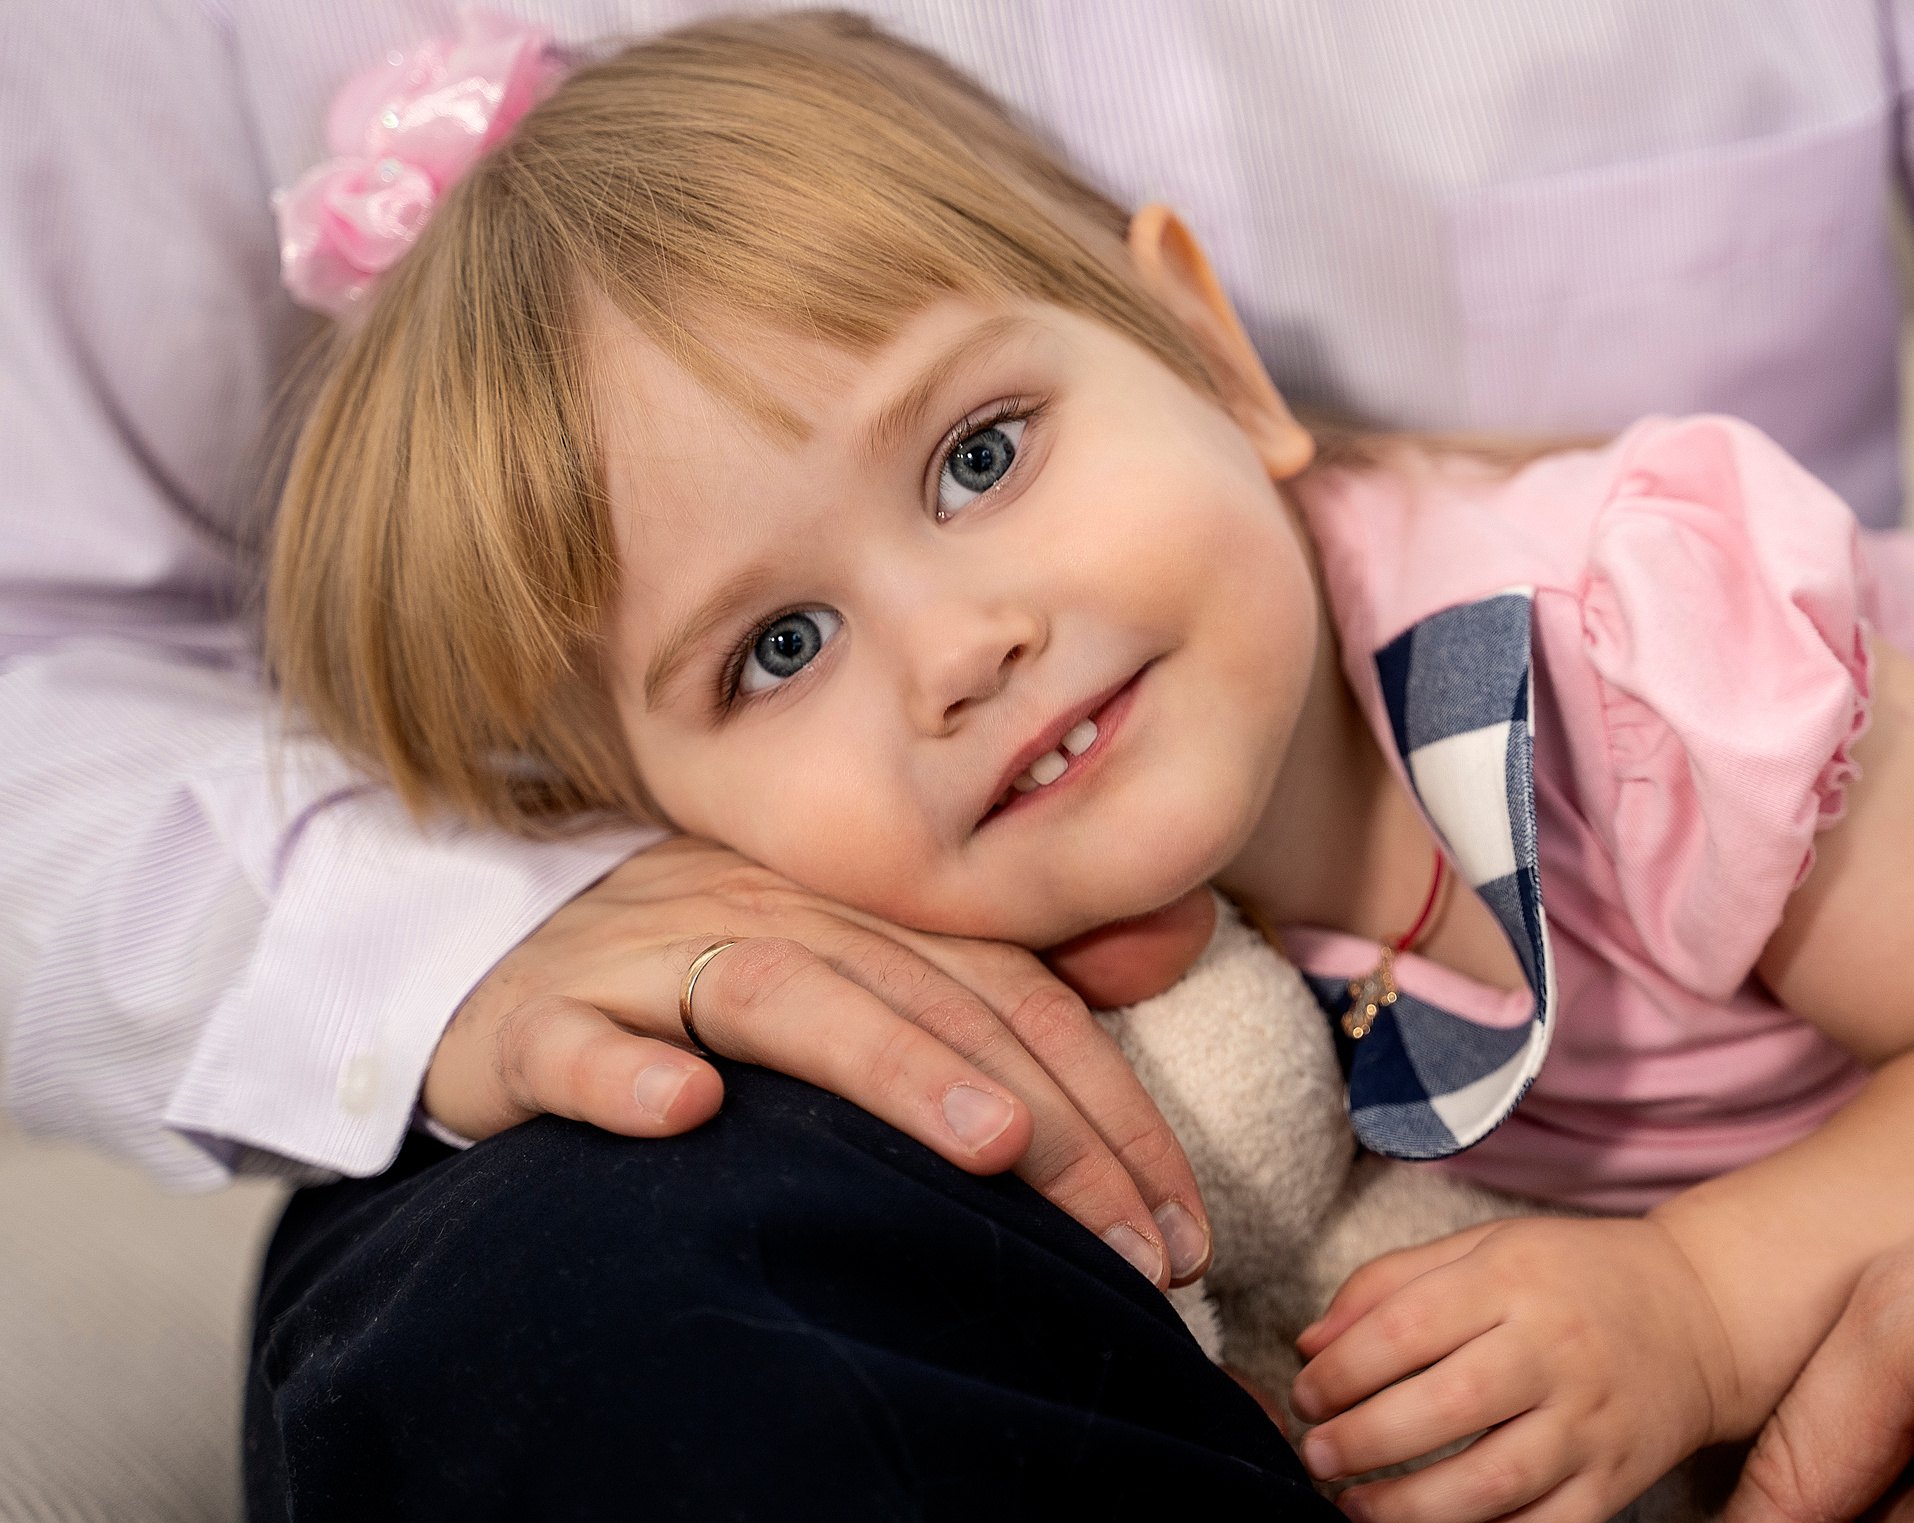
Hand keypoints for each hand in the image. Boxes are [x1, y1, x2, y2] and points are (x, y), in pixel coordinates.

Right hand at [420, 836, 1211, 1286]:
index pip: (1011, 991)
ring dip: (889, 1068)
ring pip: (779, 995)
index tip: (1184, 1223)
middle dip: (1048, 1121)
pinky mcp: (533, 1019)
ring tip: (990, 1150)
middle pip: (928, 998)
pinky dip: (626, 1072)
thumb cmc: (707, 996)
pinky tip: (685, 1116)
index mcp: (857, 906)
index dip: (1110, 1101)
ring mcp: (644, 956)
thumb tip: (1177, 941)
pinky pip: (575, 1040)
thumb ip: (1004, 968)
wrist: (493, 989)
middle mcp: (765, 909)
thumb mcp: (862, 971)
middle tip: (1136, 1242)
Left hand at [1290, 1217, 1738, 1521]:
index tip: (1306, 1394)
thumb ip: (1392, 1284)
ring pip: (1491, 1483)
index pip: (1408, 1327)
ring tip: (1355, 1506)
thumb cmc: (1574, 1277)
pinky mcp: (1613, 1482)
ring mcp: (1589, 1423)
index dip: (1340, 1371)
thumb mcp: (1487, 1247)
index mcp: (1515, 1279)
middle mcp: (1556, 1350)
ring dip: (1407, 1508)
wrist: (1700, 1314)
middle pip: (1446, 1407)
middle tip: (1316, 1455)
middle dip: (1363, 1441)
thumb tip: (1311, 1344)